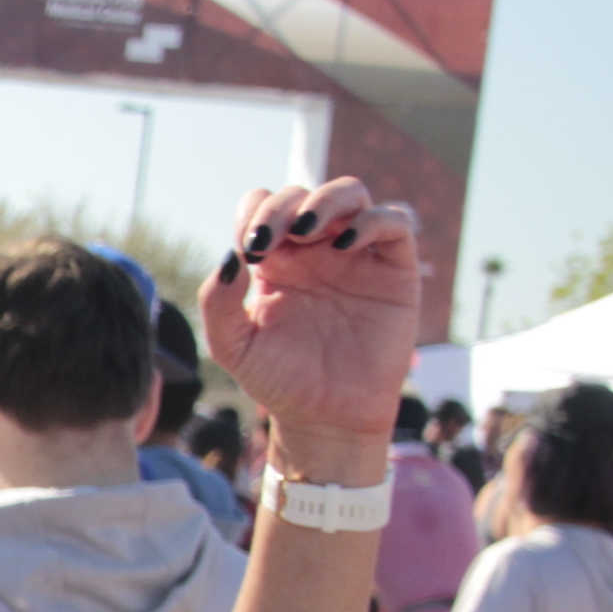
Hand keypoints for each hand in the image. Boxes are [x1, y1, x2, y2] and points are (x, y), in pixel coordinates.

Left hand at [197, 178, 420, 469]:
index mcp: (275, 259)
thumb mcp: (233, 345)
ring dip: (326, 200)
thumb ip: (218, 302)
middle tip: (267, 240)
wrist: (326, 417)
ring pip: (350, 194)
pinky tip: (345, 244)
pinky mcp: (394, 269)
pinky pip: (394, 223)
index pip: (263, 206)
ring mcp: (356, 255)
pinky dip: (374, 220)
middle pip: (302, 194)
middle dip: (282, 207)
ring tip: (306, 229)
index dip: (254, 212)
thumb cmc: (279, 379)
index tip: (249, 247)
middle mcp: (315, 249)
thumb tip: (228, 256)